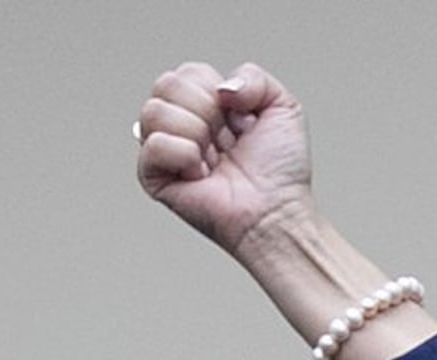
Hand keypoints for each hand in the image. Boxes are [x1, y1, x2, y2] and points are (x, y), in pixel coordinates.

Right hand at [134, 62, 313, 255]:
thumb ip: (253, 76)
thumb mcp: (283, 107)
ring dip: (196, 133)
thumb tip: (220, 86)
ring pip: (154, 110)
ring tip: (214, 157)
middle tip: (227, 140)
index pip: (188, 72)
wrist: (277, 211)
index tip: (241, 122)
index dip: (218, 92)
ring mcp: (164, 149)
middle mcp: (179, 123)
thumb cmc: (280, 172)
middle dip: (207, 110)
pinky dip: (184, 156)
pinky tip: (201, 173)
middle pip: (166, 84)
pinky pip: (153, 144)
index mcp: (203, 104)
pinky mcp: (153, 176)